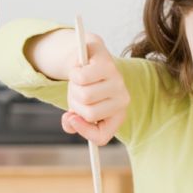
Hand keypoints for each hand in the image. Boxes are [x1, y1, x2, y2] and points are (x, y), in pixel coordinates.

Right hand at [61, 31, 128, 145]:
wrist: (89, 55)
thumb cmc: (86, 87)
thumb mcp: (78, 107)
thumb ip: (73, 122)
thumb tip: (69, 121)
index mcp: (117, 116)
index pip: (101, 136)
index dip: (84, 131)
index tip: (71, 118)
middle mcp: (123, 100)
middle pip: (89, 113)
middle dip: (75, 103)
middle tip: (77, 92)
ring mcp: (118, 82)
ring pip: (84, 96)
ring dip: (73, 87)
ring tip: (79, 80)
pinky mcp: (108, 65)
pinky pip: (81, 78)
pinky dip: (73, 73)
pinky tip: (79, 68)